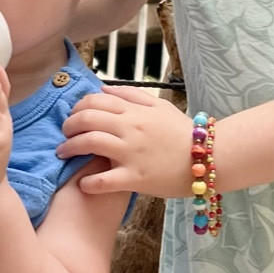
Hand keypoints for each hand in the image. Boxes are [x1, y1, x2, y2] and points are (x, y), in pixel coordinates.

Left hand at [59, 86, 192, 198]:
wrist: (210, 159)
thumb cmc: (183, 133)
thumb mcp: (160, 106)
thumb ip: (132, 95)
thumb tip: (103, 88)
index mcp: (135, 112)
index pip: (95, 101)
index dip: (78, 107)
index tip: (74, 116)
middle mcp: (129, 129)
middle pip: (86, 119)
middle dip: (69, 126)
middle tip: (65, 134)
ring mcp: (131, 154)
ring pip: (89, 144)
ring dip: (69, 148)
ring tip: (64, 153)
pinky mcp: (135, 179)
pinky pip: (103, 181)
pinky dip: (88, 183)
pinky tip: (83, 184)